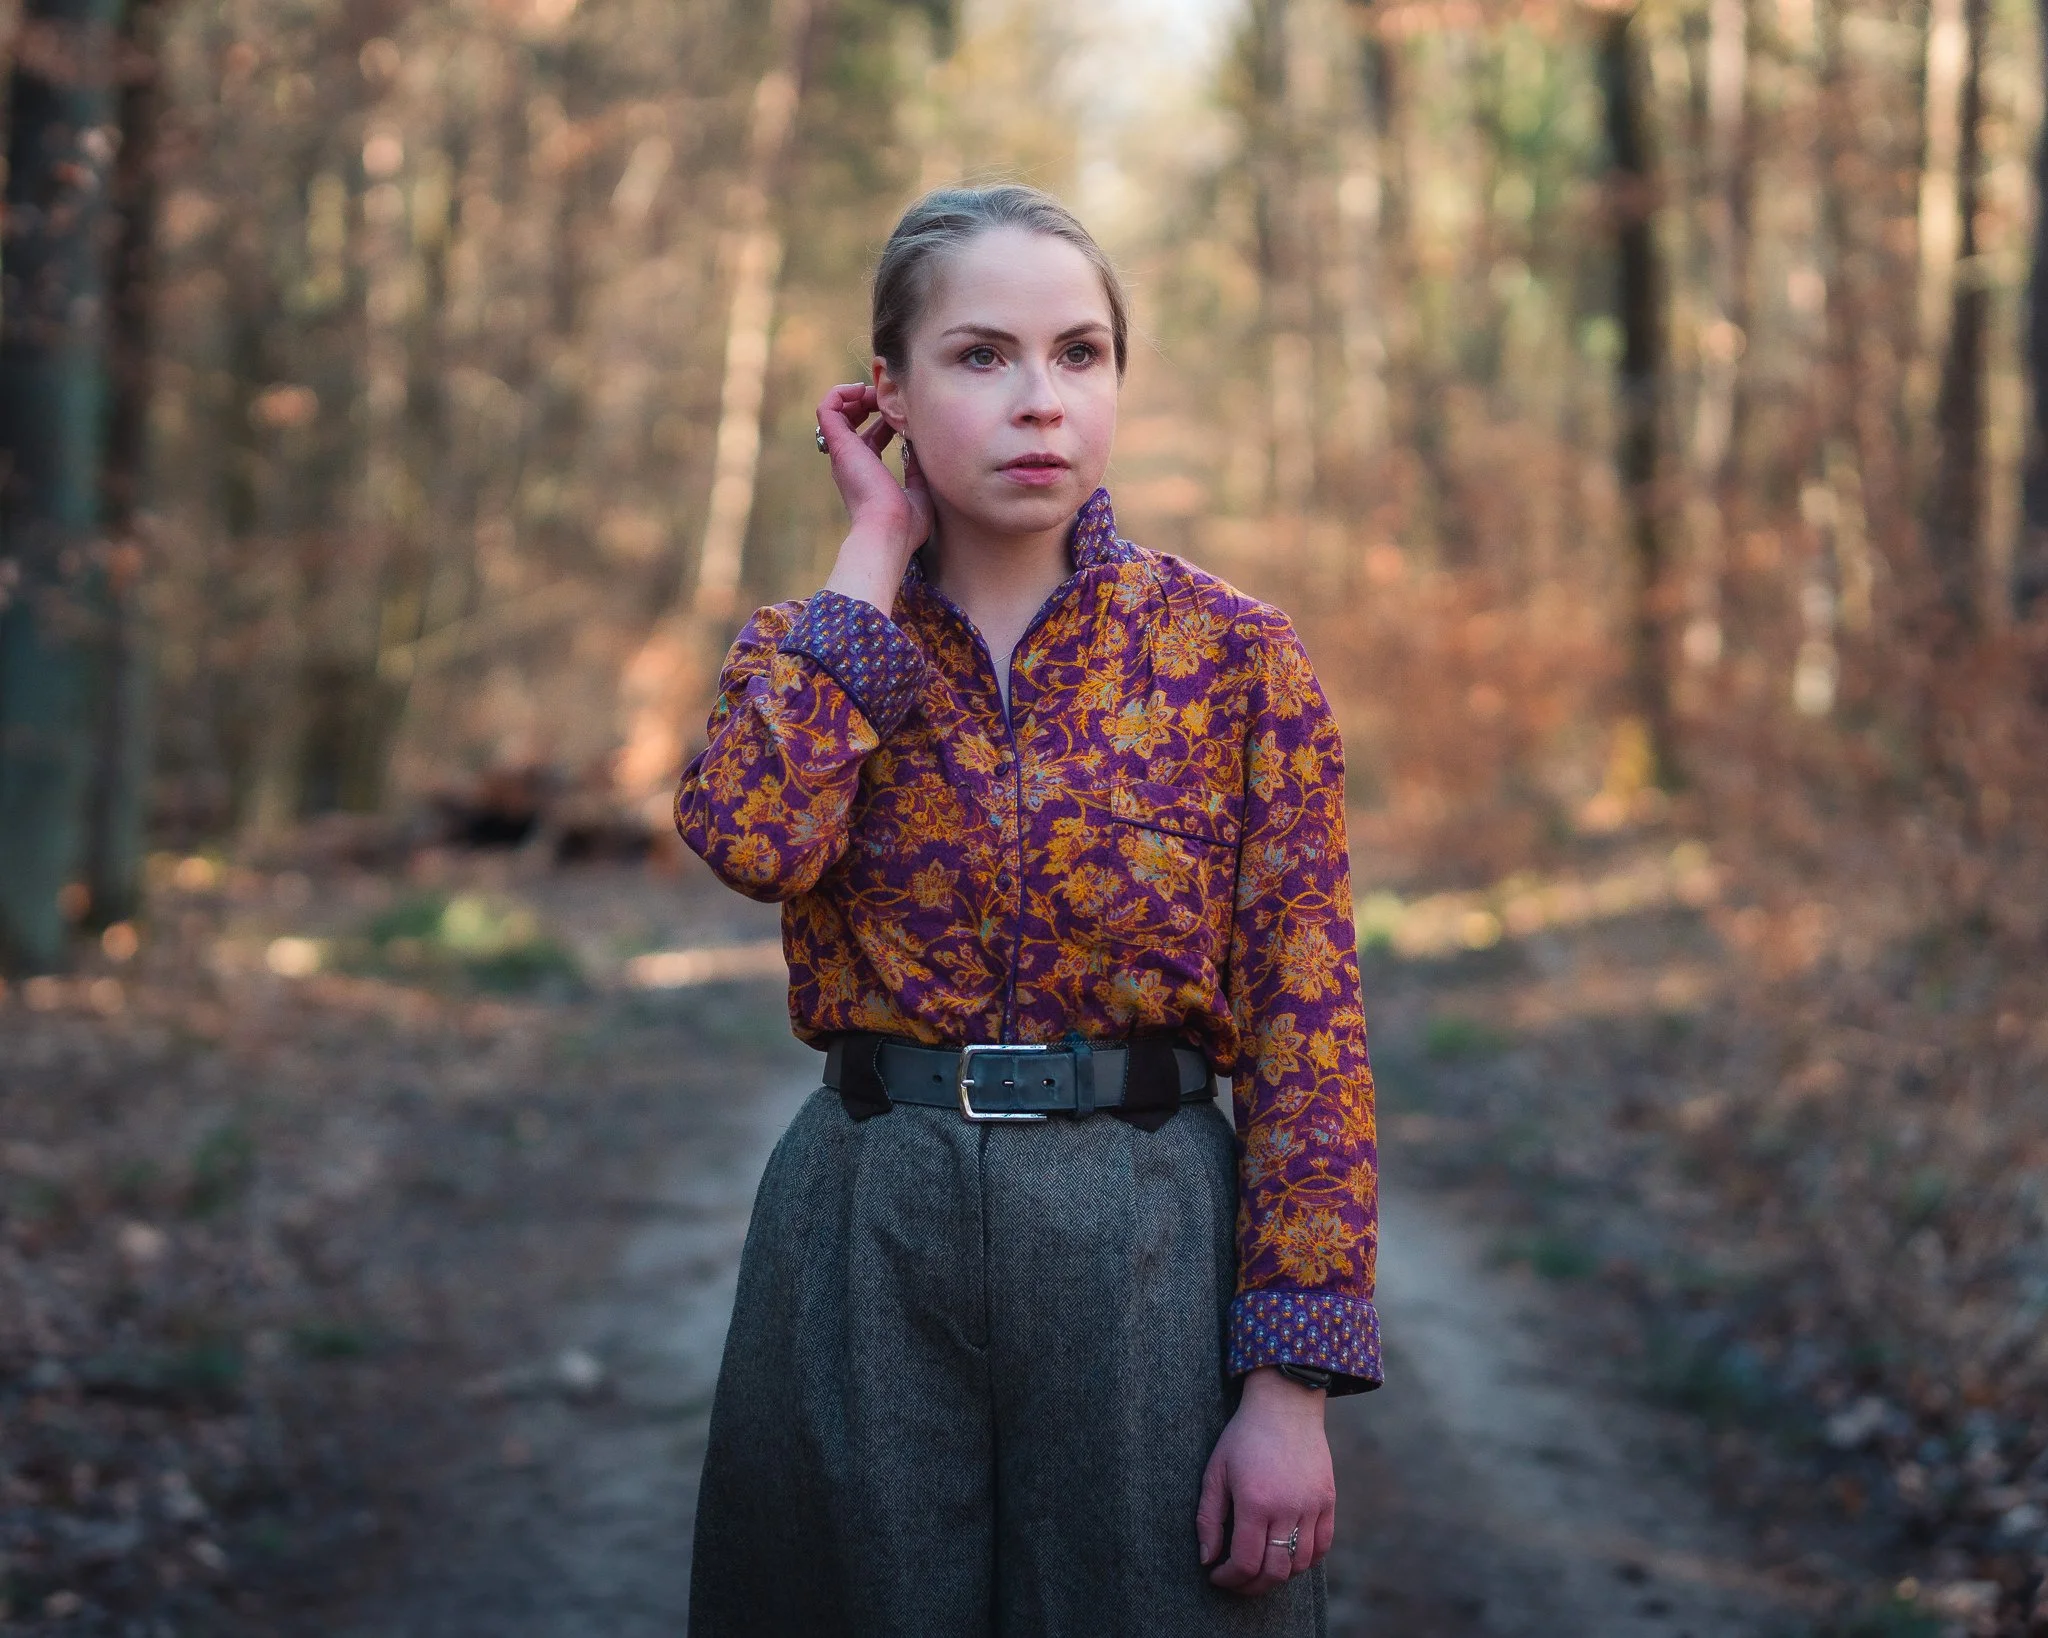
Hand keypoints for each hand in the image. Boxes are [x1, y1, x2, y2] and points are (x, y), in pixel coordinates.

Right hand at [816, 382, 932, 614]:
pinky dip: (841, 393)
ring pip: (837, 411)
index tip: (904, 415)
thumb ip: (917, 469)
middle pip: (853, 421)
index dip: (886, 420)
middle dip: (871, 402)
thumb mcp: (919, 491)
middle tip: (891, 398)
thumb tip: (919, 447)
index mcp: (868, 472)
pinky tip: (863, 391)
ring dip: (856, 395)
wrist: (888, 531)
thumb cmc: (905, 524)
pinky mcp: (839, 445)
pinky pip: (827, 408)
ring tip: (876, 391)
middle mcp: (851, 460)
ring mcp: (843, 452)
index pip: (872, 438)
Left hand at [1196, 1367, 1335, 1596]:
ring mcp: (1312, 1506)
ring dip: (1278, 1575)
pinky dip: (1305, 1560)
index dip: (1229, 1579)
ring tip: (1259, 1567)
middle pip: (1274, 1572)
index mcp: (1255, 1502)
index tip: (1217, 1576)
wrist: (1284, 1406)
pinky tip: (1287, 1555)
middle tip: (1236, 1581)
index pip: (1245, 1563)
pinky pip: (1322, 1546)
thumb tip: (1207, 1559)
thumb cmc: (1243, 1437)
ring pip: (1300, 1564)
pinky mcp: (1328, 1501)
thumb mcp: (1215, 1472)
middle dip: (1251, 1586)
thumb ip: (1208, 1518)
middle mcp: (1287, 1508)